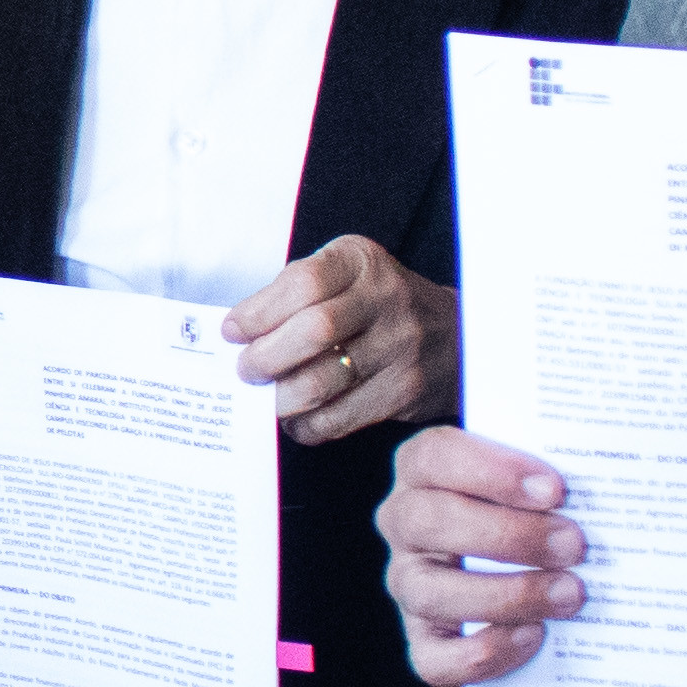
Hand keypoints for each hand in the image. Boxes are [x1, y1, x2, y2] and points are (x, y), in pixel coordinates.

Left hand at [228, 238, 453, 446]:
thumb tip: (239, 332)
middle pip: (313, 331)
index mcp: (362, 262)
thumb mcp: (344, 275)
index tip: (232, 331)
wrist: (454, 335)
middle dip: (265, 357)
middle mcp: (387, 299)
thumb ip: (295, 292)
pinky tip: (296, 416)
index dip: (259, 311)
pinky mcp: (404, 391)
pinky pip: (338, 418)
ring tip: (265, 396)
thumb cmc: (377, 303)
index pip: (303, 283)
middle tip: (245, 369)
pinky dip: (305, 424)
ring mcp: (400, 347)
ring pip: (321, 382)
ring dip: (279, 397)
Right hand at [377, 427, 585, 685]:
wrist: (532, 557)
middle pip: (428, 522)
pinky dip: (484, 652)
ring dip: (507, 595)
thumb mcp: (542, 474)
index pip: (436, 457)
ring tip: (570, 593)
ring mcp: (410, 583)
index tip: (556, 489)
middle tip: (575, 545)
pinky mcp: (424, 640)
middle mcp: (404, 524)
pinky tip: (533, 635)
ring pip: (429, 593)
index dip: (493, 472)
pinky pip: (433, 658)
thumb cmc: (541, 505)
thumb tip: (609, 477)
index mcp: (424, 469)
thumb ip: (560, 471)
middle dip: (509, 536)